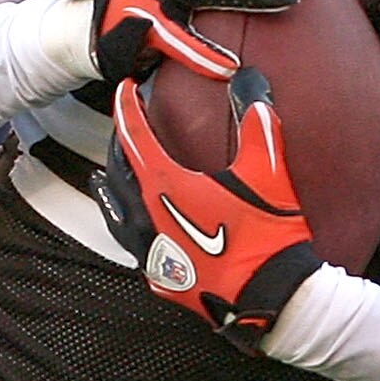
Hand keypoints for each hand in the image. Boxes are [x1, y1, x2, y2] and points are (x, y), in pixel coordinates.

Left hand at [102, 70, 324, 350]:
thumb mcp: (266, 171)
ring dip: (111, 190)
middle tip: (122, 129)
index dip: (128, 109)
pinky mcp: (162, 280)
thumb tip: (251, 81)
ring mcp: (151, 253)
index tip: (124, 89)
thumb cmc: (267, 234)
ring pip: (117, 214)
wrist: (274, 298)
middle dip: (117, 146)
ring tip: (105, 177)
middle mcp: (147, 218)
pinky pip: (134, 249)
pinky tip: (136, 230)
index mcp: (165, 187)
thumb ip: (257, 122)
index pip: (134, 137)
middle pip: (118, 173)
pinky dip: (130, 230)